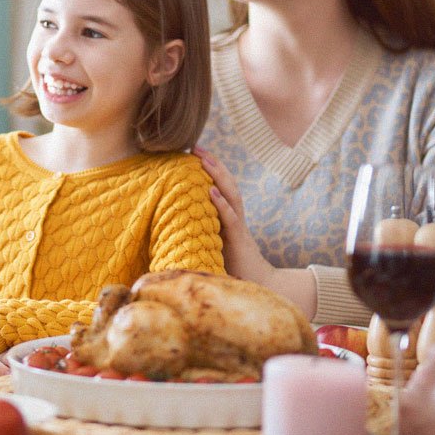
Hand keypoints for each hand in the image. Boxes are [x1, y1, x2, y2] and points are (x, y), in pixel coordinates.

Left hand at [196, 148, 275, 284]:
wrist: (259, 288)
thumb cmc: (234, 271)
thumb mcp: (214, 248)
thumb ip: (202, 236)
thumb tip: (175, 228)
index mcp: (228, 219)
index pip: (220, 189)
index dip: (209, 172)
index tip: (193, 155)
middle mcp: (234, 219)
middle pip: (226, 185)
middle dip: (212, 165)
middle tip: (196, 146)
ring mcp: (238, 228)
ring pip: (230, 196)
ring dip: (218, 176)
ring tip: (203, 159)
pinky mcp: (239, 241)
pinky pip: (231, 219)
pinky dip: (221, 204)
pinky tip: (211, 191)